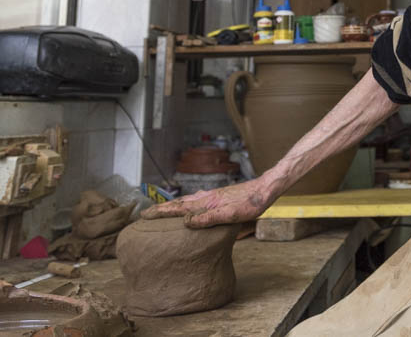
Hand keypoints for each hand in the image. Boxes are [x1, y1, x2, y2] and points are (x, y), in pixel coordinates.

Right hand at [140, 177, 278, 227]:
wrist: (266, 189)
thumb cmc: (251, 204)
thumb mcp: (231, 215)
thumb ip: (209, 218)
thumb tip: (186, 222)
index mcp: (206, 202)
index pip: (178, 207)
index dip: (161, 212)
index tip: (144, 215)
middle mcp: (206, 197)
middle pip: (179, 203)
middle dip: (162, 209)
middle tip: (146, 214)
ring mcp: (213, 196)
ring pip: (188, 201)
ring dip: (174, 206)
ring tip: (163, 211)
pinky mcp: (220, 197)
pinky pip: (197, 201)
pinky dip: (187, 204)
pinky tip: (191, 207)